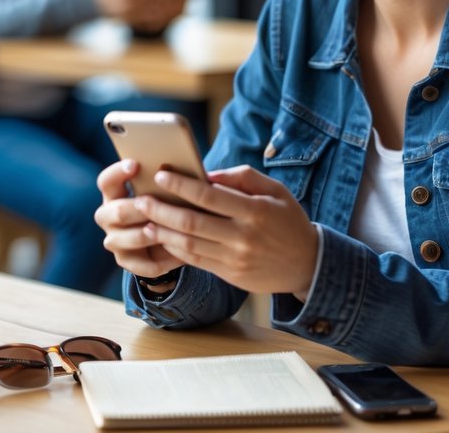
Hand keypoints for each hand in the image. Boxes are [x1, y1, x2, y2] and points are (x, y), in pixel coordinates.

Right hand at [94, 159, 182, 277]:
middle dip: (138, 208)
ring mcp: (115, 241)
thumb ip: (165, 181)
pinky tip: (182, 253)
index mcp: (114, 194)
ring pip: (127, 239)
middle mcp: (108, 217)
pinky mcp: (127, 262)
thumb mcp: (162, 189)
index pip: (106, 181)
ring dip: (148, 234)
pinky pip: (145, 265)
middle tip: (154, 203)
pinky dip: (165, 259)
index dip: (117, 172)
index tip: (135, 164)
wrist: (164, 234)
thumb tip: (181, 171)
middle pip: (116, 212)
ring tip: (168, 230)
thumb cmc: (166, 202)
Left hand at [134, 165, 318, 297]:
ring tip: (144, 218)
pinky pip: (196, 261)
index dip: (181, 185)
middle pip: (192, 222)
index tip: (161, 174)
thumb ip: (242, 178)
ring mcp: (235, 259)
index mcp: (256, 211)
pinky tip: (163, 237)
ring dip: (163, 231)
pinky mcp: (230, 274)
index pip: (209, 196)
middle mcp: (243, 237)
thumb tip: (206, 174)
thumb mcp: (275, 190)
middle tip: (140, 199)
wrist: (308, 264)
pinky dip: (175, 249)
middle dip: (162, 209)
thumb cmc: (289, 220)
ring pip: (189, 244)